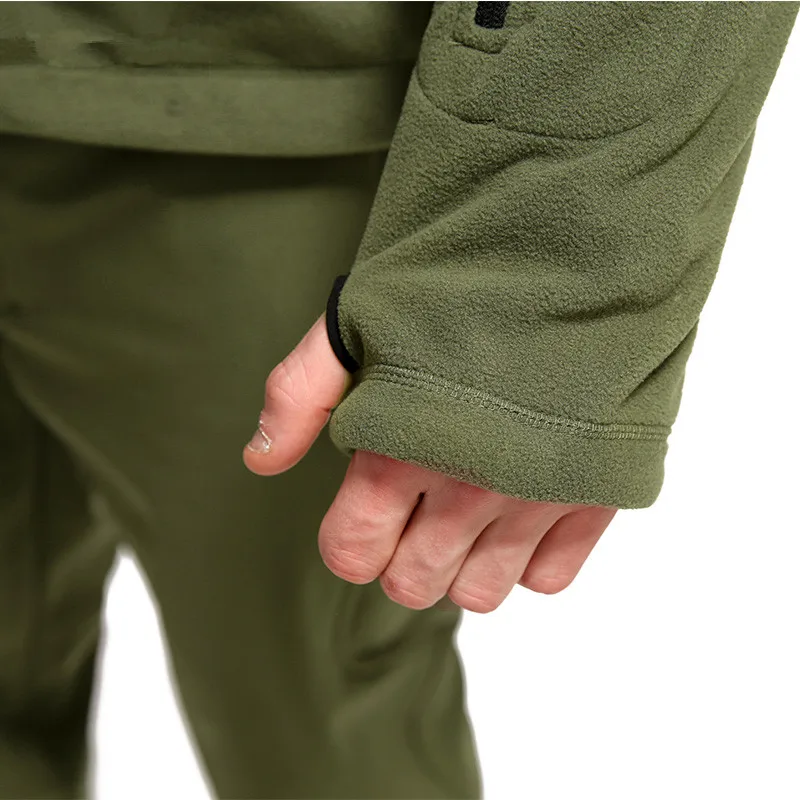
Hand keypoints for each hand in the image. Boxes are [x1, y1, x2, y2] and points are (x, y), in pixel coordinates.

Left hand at [243, 315, 616, 611]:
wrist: (576, 251)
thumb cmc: (464, 282)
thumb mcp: (358, 320)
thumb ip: (301, 393)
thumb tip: (260, 461)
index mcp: (398, 450)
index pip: (353, 555)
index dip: (350, 540)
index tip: (364, 514)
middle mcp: (466, 490)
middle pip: (413, 585)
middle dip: (403, 555)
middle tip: (417, 507)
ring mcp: (536, 499)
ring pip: (479, 593)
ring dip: (464, 564)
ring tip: (469, 513)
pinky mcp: (596, 498)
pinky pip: (549, 578)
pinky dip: (529, 557)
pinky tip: (521, 509)